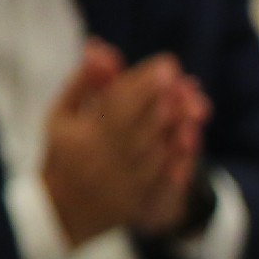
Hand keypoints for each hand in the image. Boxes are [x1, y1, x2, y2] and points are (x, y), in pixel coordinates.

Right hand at [41, 42, 210, 246]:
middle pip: (143, 125)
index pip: (119, 103)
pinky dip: (180, 157)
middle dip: (168, 101)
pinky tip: (191, 137)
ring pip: (157, 150)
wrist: (62, 211)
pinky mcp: (139, 200)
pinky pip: (164, 178)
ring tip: (196, 104)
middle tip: (186, 81)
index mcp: (83, 135)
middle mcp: (105, 159)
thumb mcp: (62, 115)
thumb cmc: (63, 151)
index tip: (168, 65)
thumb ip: (84, 82)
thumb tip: (102, 48)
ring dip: (178, 126)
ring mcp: (124, 182)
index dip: (145, 83)